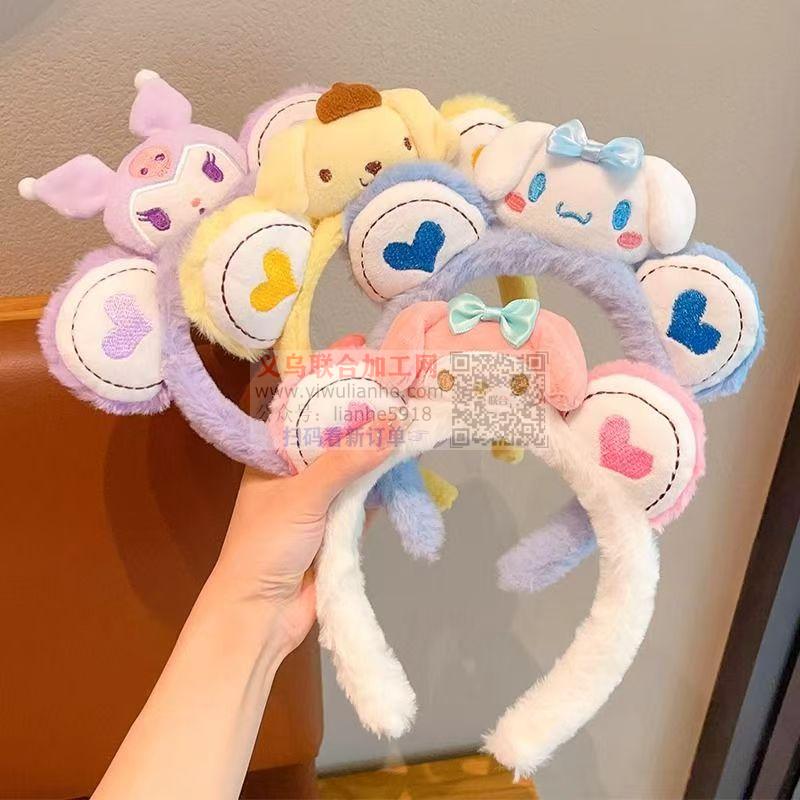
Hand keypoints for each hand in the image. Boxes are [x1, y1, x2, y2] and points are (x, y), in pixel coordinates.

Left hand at [211, 414, 402, 651]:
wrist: (260, 615)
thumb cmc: (267, 545)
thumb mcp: (302, 495)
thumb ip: (345, 463)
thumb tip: (390, 430)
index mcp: (273, 461)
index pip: (309, 422)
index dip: (340, 405)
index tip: (375, 388)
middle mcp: (295, 479)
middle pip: (336, 449)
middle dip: (366, 435)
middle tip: (403, 410)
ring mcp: (316, 507)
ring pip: (352, 477)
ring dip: (377, 464)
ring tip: (411, 436)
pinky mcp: (335, 533)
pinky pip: (362, 506)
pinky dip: (380, 495)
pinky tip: (405, 475)